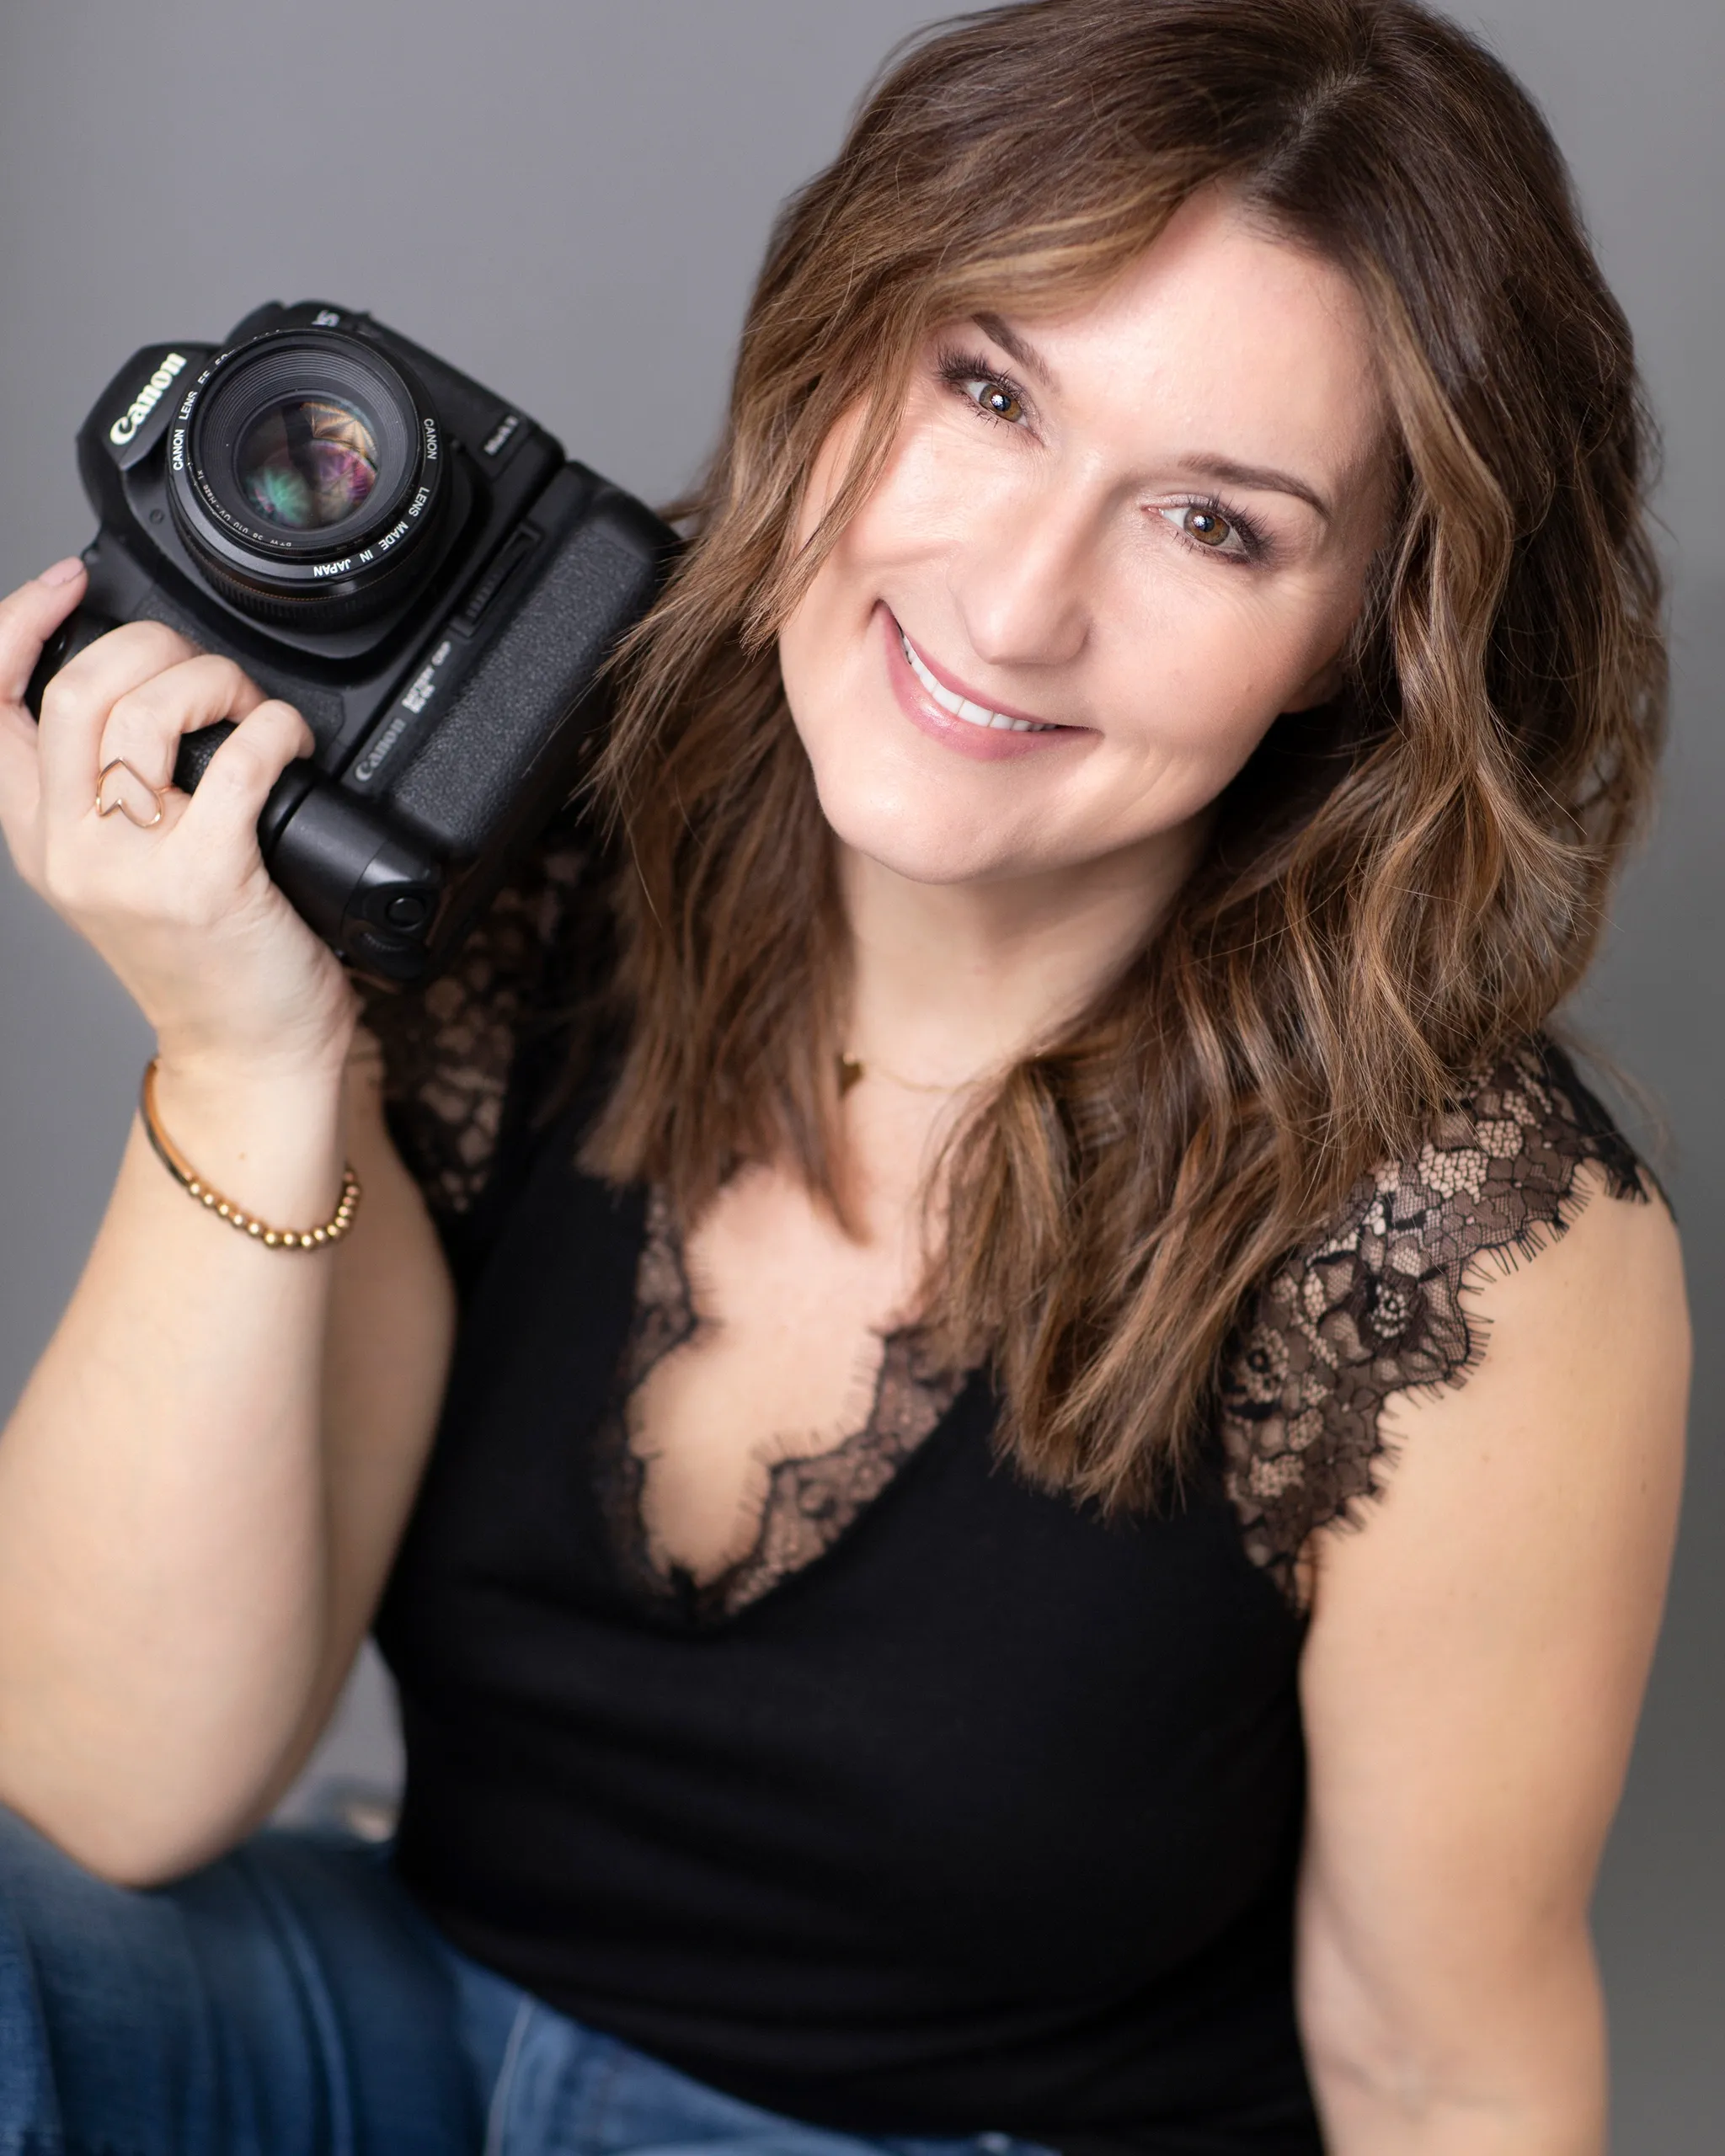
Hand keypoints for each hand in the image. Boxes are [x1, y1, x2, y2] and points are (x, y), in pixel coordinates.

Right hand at [0, 562, 356, 1078]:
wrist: (250, 1057)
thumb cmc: (209, 962)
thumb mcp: (124, 872)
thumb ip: (107, 792)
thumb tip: (141, 690)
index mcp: (40, 837)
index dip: (16, 624)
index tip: (65, 582)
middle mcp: (71, 848)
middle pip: (76, 689)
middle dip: (152, 649)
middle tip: (205, 674)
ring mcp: (132, 866)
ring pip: (147, 712)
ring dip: (216, 682)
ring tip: (251, 710)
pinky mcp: (206, 878)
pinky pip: (238, 759)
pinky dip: (276, 728)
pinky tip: (291, 742)